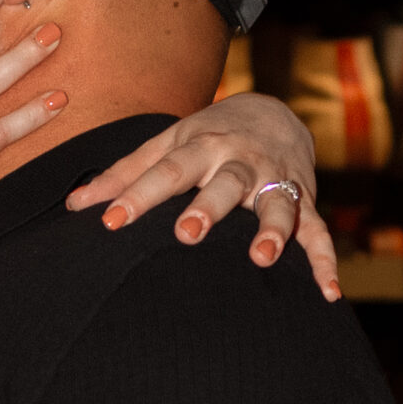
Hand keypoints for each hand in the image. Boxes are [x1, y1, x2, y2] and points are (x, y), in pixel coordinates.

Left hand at [66, 92, 338, 301]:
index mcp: (202, 145)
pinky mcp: (305, 199)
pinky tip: (328, 294)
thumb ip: (124, 174)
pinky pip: (318, 232)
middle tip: (188, 233)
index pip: (166, 171)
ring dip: (273, 229)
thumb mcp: (166, 143)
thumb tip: (74, 204)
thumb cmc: (206, 136)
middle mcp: (241, 161)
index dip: (138, 195)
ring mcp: (276, 180)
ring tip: (261, 258)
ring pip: (277, 204)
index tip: (111, 221)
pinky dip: (325, 262)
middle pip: (225, 182)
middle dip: (209, 206)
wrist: (273, 109)